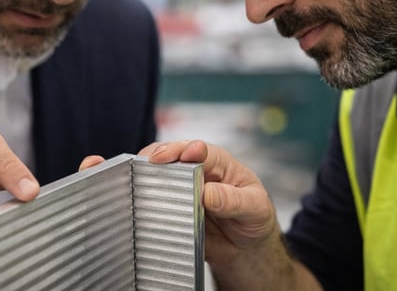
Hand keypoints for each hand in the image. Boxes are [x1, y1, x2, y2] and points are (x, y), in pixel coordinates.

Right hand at [142, 140, 278, 262]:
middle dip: (158, 159)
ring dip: (148, 179)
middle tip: (149, 166)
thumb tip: (207, 193)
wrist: (247, 247)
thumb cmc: (255, 217)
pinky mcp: (173, 211)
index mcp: (218, 163)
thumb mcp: (254, 207)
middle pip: (171, 158)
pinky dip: (147, 202)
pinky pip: (156, 205)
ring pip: (158, 178)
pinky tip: (143, 206)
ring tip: (142, 185)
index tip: (181, 155)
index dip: (187, 149)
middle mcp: (196, 173)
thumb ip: (233, 200)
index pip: (200, 150)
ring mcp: (182, 191)